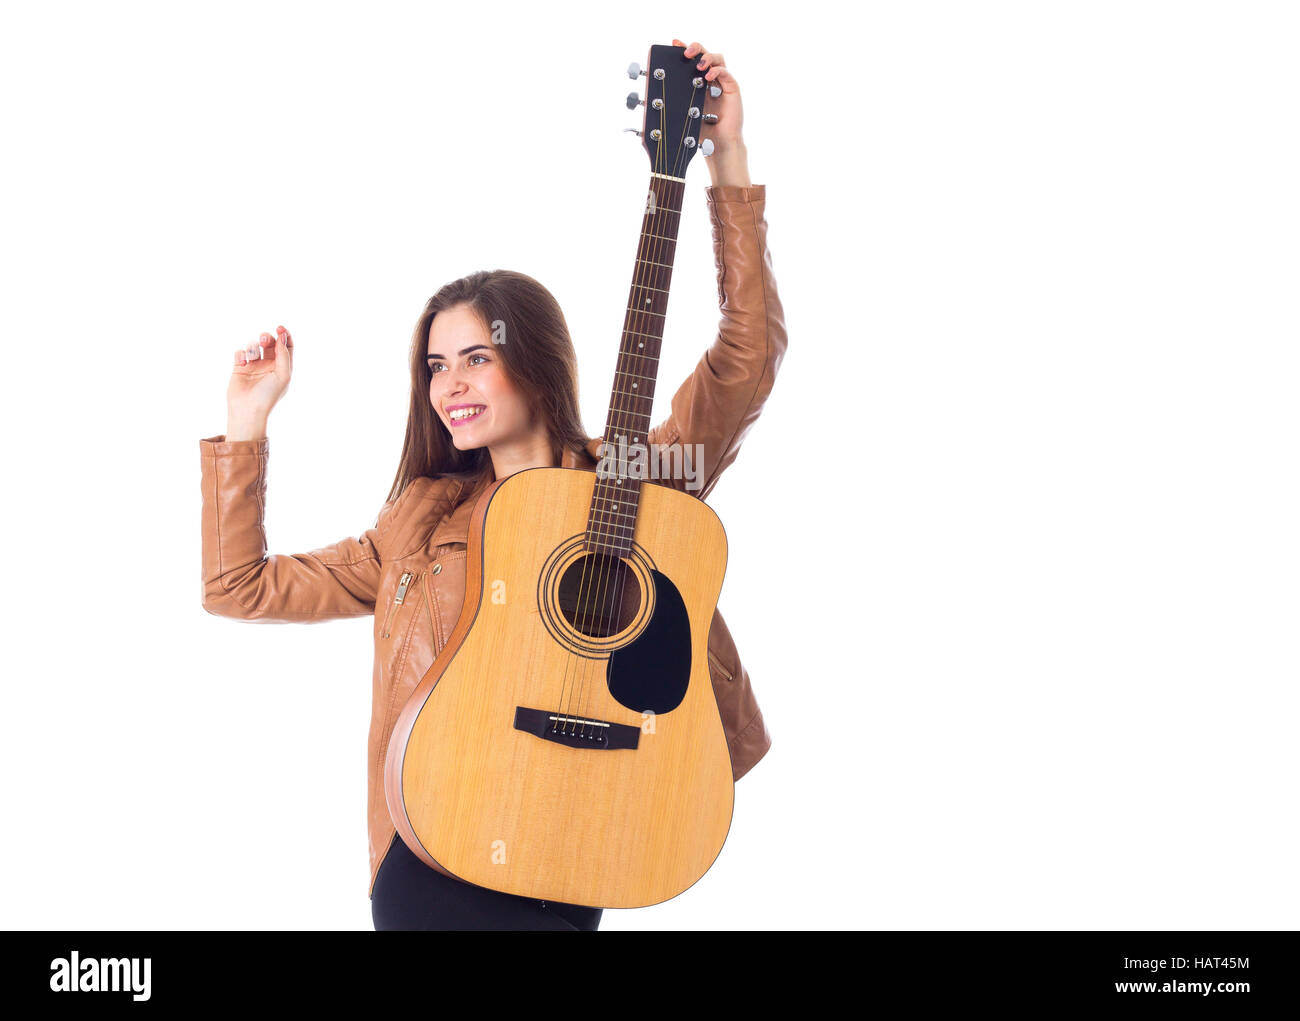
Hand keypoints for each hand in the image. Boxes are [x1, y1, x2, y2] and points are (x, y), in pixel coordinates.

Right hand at [227, 325, 292, 437]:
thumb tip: (282, 336)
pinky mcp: (239, 368)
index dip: (284, 335)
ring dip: (253, 346)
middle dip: (267, 338)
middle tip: (264, 341)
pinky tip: (243, 362)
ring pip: (254, 345)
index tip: (280, 328)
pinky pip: (240, 352)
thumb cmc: (268, 396)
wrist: (247, 410)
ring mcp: (254, 366)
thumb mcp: (283, 375)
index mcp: (282, 367)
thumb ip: (284, 355)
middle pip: (270, 343)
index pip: (286, 346)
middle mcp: (269, 365)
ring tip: (252, 356)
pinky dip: (242, 353)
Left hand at [673, 38, 749, 186]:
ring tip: (698, 65)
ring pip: (718, 58)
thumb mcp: (681, 115)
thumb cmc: (700, 131)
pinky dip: (717, 71)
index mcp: (697, 81)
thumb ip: (669, 106)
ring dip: (707, 57)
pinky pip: (726, 73)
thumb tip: (646, 103)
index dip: (683, 48)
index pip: (691, 59)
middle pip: (704, 53)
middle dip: (694, 48)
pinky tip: (708, 77)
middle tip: (685, 52)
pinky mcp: (732, 89)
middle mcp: (710, 79)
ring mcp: (722, 82)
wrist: (717, 145)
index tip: (673, 44)